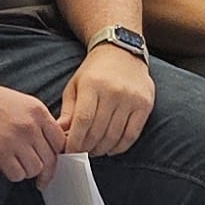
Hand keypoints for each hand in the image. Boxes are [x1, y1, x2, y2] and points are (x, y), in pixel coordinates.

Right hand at [0, 72, 64, 183]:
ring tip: (15, 164)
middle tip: (40, 179)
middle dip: (44, 170)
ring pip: (35, 169)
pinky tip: (4, 165)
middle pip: (50, 159)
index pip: (60, 141)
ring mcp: (15, 140)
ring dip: (26, 171)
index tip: (51, 162)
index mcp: (38, 111)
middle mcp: (29, 126)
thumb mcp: (21, 103)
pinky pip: (17, 175)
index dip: (55, 154)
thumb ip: (38, 122)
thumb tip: (50, 145)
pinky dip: (12, 174)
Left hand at [61, 42, 153, 157]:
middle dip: (86, 148)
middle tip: (80, 154)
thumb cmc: (94, 71)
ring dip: (102, 149)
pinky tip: (111, 149)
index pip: (83, 121)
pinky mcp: (145, 105)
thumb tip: (60, 134)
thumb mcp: (75, 85)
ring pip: (114, 136)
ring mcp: (131, 99)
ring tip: (94, 151)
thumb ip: (68, 110)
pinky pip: (132, 134)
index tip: (68, 152)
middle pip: (98, 131)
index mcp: (92, 85)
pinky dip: (120, 147)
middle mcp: (113, 92)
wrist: (122, 51)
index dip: (75, 141)